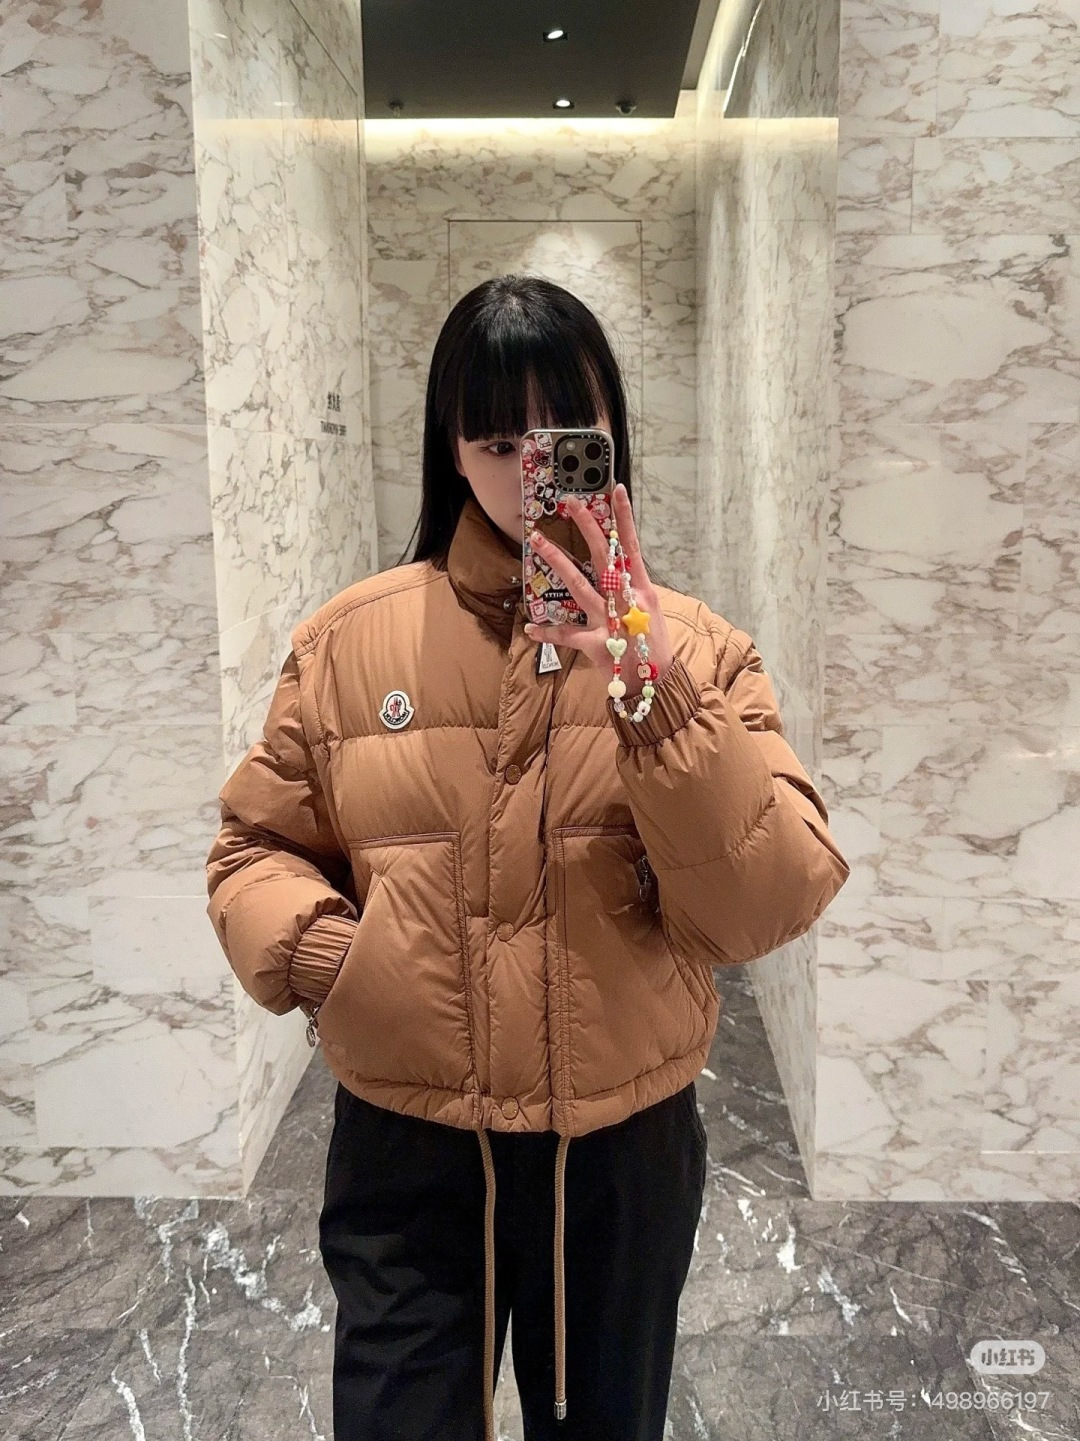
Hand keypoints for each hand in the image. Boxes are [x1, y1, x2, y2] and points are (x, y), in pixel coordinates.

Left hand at [523, 483, 673, 697]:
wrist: (657, 682)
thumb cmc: (653, 646)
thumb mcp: (652, 612)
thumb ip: (633, 590)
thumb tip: (619, 569)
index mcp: (642, 590)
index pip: (632, 547)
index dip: (625, 519)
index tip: (616, 491)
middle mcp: (627, 601)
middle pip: (604, 556)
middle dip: (587, 526)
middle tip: (571, 502)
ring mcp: (611, 621)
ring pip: (579, 584)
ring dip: (556, 561)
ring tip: (538, 541)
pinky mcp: (596, 644)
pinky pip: (567, 635)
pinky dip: (548, 633)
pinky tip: (529, 629)